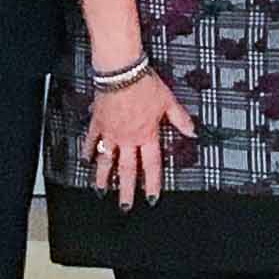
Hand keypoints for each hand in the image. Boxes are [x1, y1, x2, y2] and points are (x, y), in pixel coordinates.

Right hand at [82, 71, 195, 208]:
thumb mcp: (168, 101)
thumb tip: (193, 132)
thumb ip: (180, 119)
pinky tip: (85, 160)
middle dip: (126, 190)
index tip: (151, 199)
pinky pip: (91, 140)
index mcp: (146, 135)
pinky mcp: (98, 122)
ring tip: (101, 191)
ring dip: (104, 177)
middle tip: (124, 207)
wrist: (121, 71)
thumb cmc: (144, 84)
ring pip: (106, 160)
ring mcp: (111, 132)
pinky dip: (88, 150)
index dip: (152, 183)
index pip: (151, 165)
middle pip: (127, 170)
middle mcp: (128, 138)